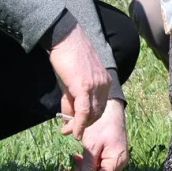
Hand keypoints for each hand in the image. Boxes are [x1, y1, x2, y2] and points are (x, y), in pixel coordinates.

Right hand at [50, 24, 111, 138]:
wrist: (66, 39)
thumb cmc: (67, 57)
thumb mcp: (72, 80)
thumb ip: (71, 97)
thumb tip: (67, 114)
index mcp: (105, 82)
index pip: (100, 106)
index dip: (89, 118)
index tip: (77, 124)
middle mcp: (104, 85)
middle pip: (97, 112)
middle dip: (83, 124)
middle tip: (69, 131)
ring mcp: (96, 86)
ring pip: (90, 114)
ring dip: (78, 126)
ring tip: (67, 131)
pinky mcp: (85, 87)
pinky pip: (83, 111)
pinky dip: (78, 124)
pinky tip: (73, 131)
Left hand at [72, 99, 128, 170]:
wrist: (110, 109)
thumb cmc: (101, 126)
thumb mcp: (91, 146)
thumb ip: (87, 166)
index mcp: (117, 161)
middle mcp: (119, 162)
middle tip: (73, 169)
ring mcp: (116, 158)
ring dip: (87, 169)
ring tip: (76, 159)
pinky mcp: (112, 154)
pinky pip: (101, 164)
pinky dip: (90, 163)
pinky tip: (81, 156)